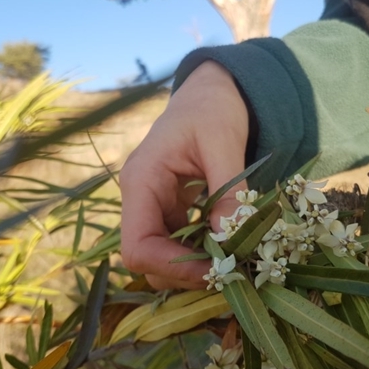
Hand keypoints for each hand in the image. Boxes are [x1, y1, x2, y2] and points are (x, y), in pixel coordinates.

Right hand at [120, 61, 248, 288]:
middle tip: (228, 271)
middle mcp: (140, 199)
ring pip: (161, 257)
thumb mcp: (223, 142)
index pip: (137, 246)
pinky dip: (199, 254)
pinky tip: (224, 248)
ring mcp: (154, 206)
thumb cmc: (212, 109)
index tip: (215, 270)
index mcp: (142, 181)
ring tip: (230, 261)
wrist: (210, 96)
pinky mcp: (170, 209)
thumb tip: (231, 241)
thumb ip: (228, 191)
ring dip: (193, 267)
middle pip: (147, 259)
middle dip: (184, 272)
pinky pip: (177, 244)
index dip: (172, 266)